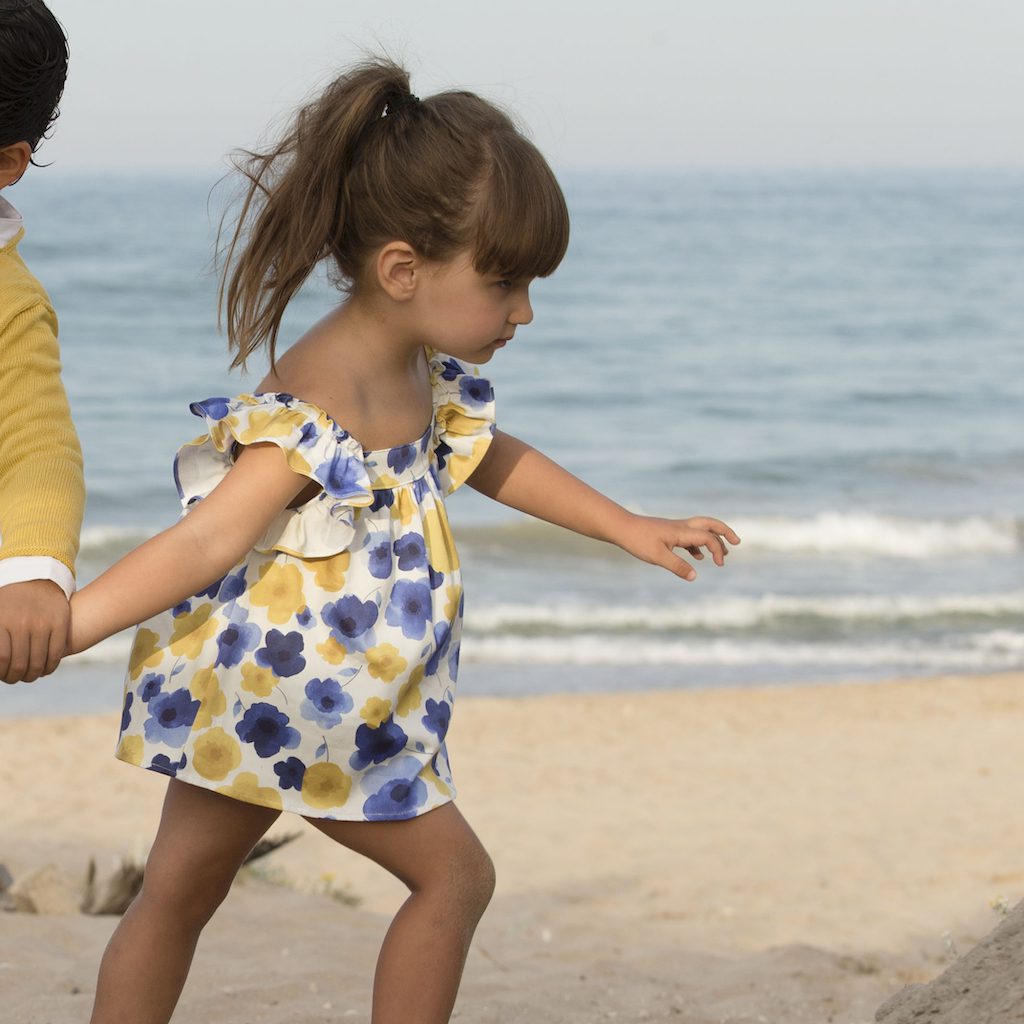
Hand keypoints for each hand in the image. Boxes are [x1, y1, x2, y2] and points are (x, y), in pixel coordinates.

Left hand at [0, 579, 70, 682]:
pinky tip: (44, 669)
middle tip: (14, 678)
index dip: (2, 672)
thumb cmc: (9, 602)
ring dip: (32, 675)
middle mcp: (22, 622)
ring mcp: (43, 623)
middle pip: (20, 663)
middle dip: (15, 676)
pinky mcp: (60, 623)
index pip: (2, 658)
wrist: (37, 577)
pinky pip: (55, 653)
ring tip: (29, 675)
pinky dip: (49, 667)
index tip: (2, 674)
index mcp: (2, 620)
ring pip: (38, 662)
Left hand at [617, 514, 739, 580]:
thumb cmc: (638, 540)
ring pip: (700, 529)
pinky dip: (698, 545)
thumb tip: (695, 576)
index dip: (718, 549)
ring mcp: (675, 529)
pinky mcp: (668, 533)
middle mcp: (681, 527)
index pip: (708, 537)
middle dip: (725, 532)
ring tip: (721, 554)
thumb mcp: (658, 557)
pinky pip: (689, 536)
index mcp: (682, 531)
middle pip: (710, 524)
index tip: (719, 564)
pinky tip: (697, 556)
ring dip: (713, 539)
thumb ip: (677, 566)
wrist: (621, 527)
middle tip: (737, 542)